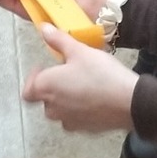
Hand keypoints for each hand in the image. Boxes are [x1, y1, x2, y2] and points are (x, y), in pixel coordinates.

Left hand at [23, 25, 138, 130]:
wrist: (128, 102)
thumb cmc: (101, 74)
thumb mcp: (79, 51)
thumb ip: (58, 40)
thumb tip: (43, 28)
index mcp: (46, 88)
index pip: (27, 91)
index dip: (33, 79)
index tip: (45, 68)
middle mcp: (53, 108)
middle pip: (44, 101)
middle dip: (52, 88)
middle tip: (66, 74)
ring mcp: (68, 121)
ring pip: (60, 111)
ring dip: (65, 100)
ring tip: (81, 85)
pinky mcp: (84, 129)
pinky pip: (76, 119)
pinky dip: (80, 110)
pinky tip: (94, 98)